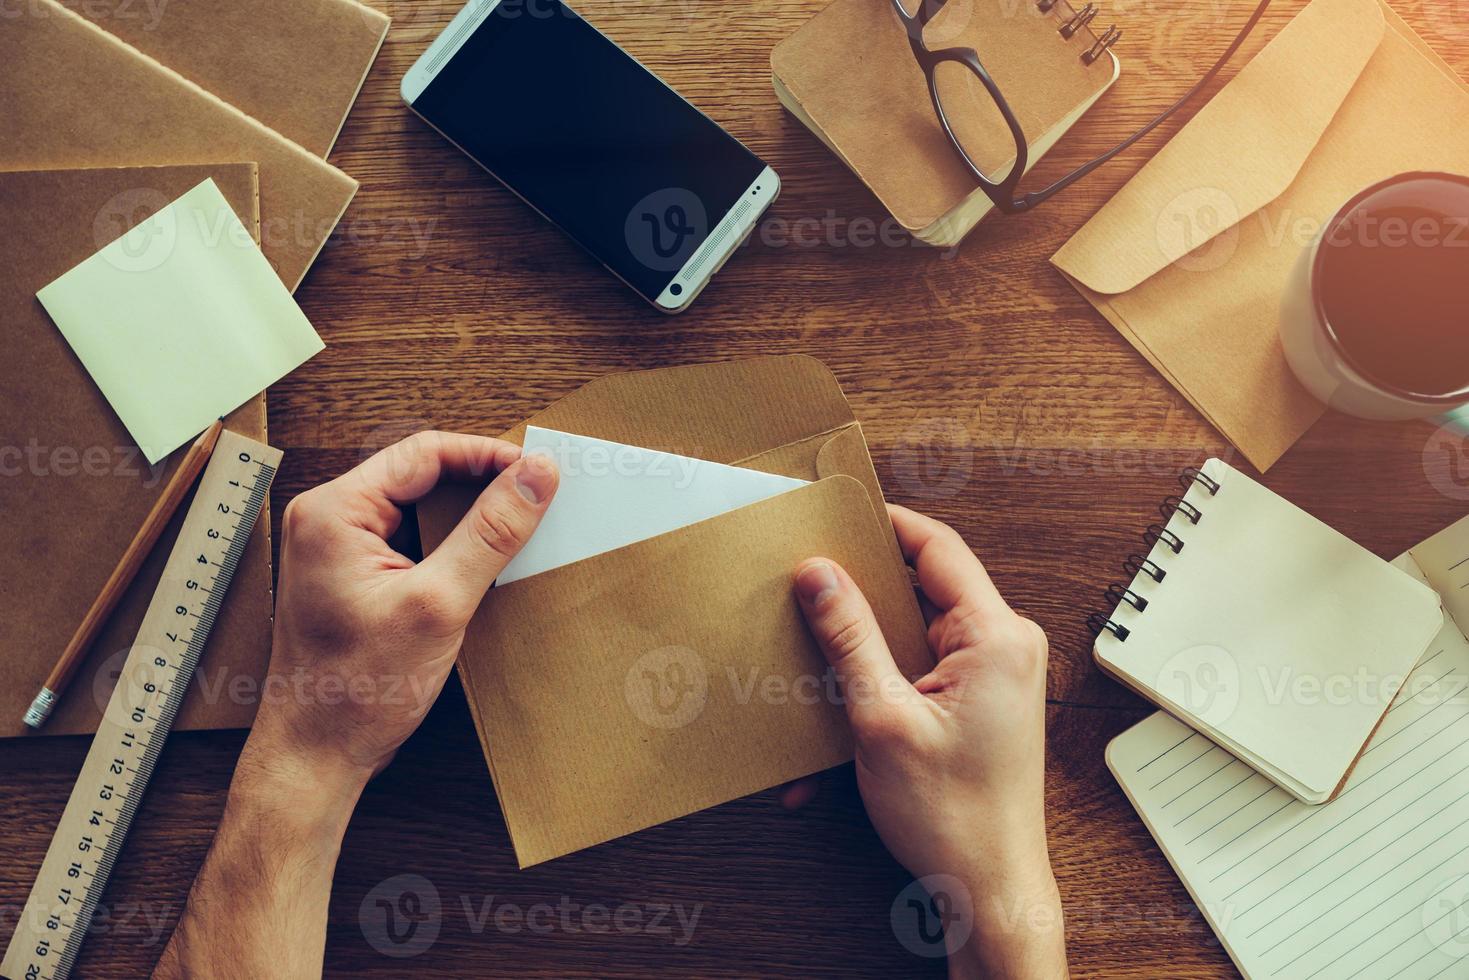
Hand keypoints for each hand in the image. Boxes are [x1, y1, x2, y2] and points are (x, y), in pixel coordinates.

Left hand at [154, 432, 558, 978]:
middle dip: (481, 483)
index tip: (538, 472)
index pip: (424, 452)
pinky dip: (449, 545)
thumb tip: (535, 475)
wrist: (313, 758)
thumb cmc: (356, 690)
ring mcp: (334, 549)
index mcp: (334, 511)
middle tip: (536, 497)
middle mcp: (326, 520)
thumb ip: (491, 532)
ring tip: (518, 528)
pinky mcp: (349, 578)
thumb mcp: (439, 604)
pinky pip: (408, 540)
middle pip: (419, 474)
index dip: (487, 456)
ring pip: (416, 508)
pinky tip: (484, 563)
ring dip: (467, 515)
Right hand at [792, 505, 1064, 978]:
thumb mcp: (882, 717)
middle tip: (808, 590)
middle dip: (859, 597)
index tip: (839, 514)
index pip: (938, 548)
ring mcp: (994, 678)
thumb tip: (820, 574)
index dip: (886, 525)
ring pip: (912, 637)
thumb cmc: (954, 818)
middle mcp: (1004, 648)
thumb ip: (849, 638)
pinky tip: (835, 730)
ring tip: (813, 670)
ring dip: (860, 657)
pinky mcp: (978, 705)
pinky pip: (918, 675)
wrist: (990, 889)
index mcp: (996, 637)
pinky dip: (875, 693)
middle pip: (921, 591)